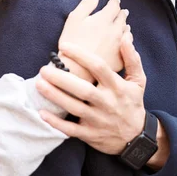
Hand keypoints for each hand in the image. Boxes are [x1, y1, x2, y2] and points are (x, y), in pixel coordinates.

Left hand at [36, 40, 146, 154]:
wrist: (137, 138)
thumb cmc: (132, 103)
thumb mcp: (138, 82)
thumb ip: (131, 59)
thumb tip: (125, 36)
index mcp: (118, 87)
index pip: (99, 68)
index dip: (81, 56)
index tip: (64, 46)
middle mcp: (107, 103)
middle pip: (84, 90)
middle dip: (63, 79)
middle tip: (44, 69)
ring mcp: (98, 120)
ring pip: (75, 108)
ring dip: (56, 96)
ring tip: (38, 84)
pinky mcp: (90, 134)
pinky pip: (71, 130)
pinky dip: (56, 123)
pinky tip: (42, 113)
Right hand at [58, 0, 128, 80]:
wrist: (75, 69)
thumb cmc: (71, 42)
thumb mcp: (74, 19)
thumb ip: (87, 4)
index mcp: (104, 19)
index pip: (114, 6)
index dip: (114, 2)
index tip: (115, 1)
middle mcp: (116, 30)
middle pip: (122, 18)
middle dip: (121, 14)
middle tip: (121, 12)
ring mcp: (120, 45)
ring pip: (127, 32)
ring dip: (125, 27)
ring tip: (124, 25)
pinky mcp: (121, 60)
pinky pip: (128, 47)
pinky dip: (126, 42)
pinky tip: (123, 42)